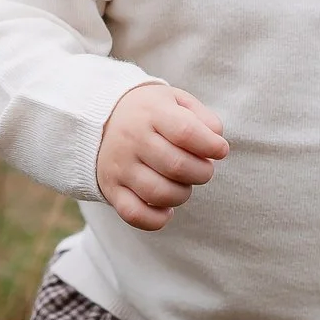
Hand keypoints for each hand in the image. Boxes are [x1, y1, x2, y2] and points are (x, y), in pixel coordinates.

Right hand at [95, 83, 228, 229]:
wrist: (99, 119)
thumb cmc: (149, 112)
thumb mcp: (174, 100)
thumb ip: (201, 117)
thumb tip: (216, 139)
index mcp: (151, 112)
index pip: (186, 132)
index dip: (211, 145)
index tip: (220, 150)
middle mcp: (132, 139)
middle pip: (177, 166)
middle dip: (202, 172)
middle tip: (203, 168)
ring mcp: (119, 166)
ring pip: (159, 193)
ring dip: (183, 194)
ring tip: (184, 183)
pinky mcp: (111, 189)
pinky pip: (135, 214)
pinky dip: (157, 219)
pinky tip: (167, 209)